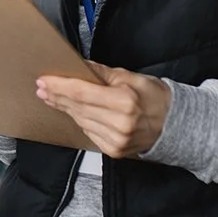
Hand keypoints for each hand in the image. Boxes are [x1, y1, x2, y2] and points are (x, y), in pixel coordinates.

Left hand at [36, 63, 171, 158]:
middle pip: (78, 108)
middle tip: (42, 88)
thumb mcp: (131, 77)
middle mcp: (119, 124)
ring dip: (65, 108)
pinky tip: (73, 111)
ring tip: (52, 97)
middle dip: (57, 97)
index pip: (82, 93)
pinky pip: (88, 132)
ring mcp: (116, 140)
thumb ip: (102, 73)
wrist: (174, 125)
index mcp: (125, 102)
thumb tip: (79, 65)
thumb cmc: (155, 98)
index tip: (44, 80)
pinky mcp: (113, 151)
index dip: (60, 86)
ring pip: (80, 121)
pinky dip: (80, 120)